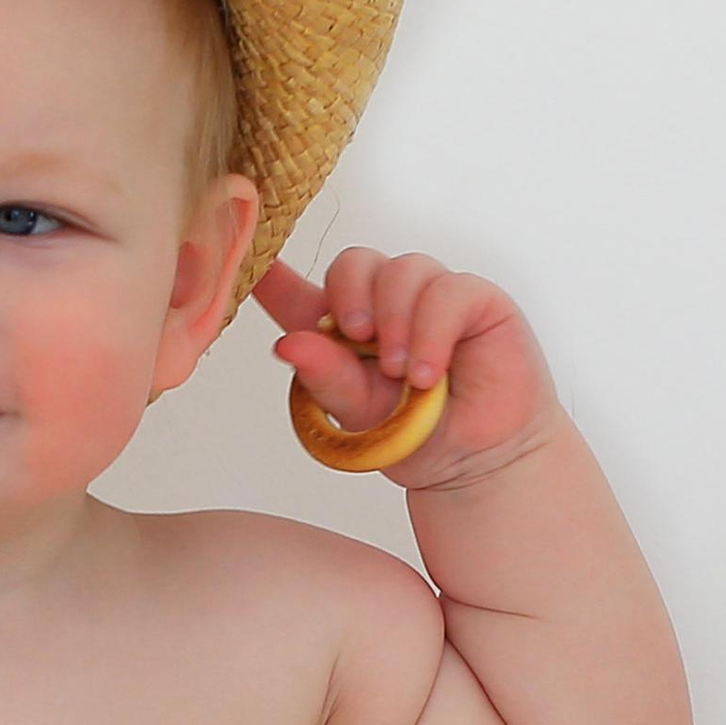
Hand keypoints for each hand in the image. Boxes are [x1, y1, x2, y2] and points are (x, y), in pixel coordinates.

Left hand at [254, 251, 564, 489]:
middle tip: (356, 337)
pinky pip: (447, 290)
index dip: (268, 271)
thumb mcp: (359, 416)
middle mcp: (383, 304)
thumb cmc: (416, 437)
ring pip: (400, 269)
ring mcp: (429, 297)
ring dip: (395, 319)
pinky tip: (426, 373)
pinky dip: (431, 331)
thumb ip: (326, 378)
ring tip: (402, 374)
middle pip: (352, 262)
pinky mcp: (474, 300)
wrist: (478, 463)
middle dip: (349, 295)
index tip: (247, 262)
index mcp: (341, 331)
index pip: (296, 292)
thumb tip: (287, 343)